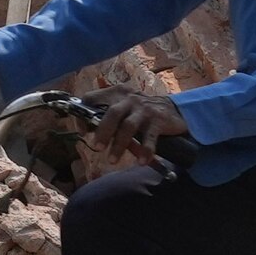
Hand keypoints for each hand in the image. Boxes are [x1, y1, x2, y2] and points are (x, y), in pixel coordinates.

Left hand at [71, 74, 188, 156]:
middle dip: (103, 132)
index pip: (92, 98)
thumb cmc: (139, 110)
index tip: (82, 132)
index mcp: (116, 93)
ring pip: (128, 126)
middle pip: (111, 113)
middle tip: (97, 148)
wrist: (172, 109)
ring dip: (119, 145)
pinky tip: (141, 162)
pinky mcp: (158, 120)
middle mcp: (129, 98)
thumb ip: (106, 115)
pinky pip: (149, 137)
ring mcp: (144, 109)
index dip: (83, 114)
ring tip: (112, 160)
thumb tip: (86, 128)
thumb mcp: (123, 107)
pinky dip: (145, 150)